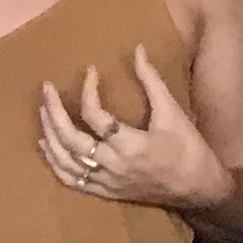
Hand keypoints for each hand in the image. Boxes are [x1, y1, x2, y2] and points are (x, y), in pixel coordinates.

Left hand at [38, 49, 230, 218]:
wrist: (200, 189)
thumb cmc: (190, 149)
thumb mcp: (173, 113)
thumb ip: (152, 81)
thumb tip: (137, 50)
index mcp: (131, 145)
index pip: (95, 116)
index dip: (88, 90)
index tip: (91, 72)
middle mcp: (114, 166)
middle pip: (70, 140)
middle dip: (53, 112)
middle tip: (46, 89)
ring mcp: (107, 182)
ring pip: (66, 161)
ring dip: (50, 135)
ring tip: (42, 112)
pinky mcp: (107, 192)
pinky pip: (72, 180)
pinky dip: (55, 163)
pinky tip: (47, 145)